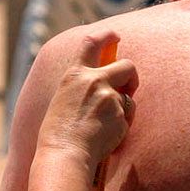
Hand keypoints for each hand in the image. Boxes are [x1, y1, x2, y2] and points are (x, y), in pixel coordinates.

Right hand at [35, 31, 137, 165]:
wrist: (65, 155)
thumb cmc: (57, 134)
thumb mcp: (63, 100)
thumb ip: (81, 88)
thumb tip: (102, 85)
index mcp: (75, 74)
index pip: (92, 43)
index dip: (106, 35)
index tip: (115, 36)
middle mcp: (95, 81)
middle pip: (127, 65)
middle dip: (131, 77)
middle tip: (128, 89)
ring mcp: (110, 98)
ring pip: (129, 98)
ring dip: (124, 109)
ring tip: (104, 126)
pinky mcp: (121, 116)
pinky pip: (128, 118)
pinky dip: (121, 127)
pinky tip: (105, 137)